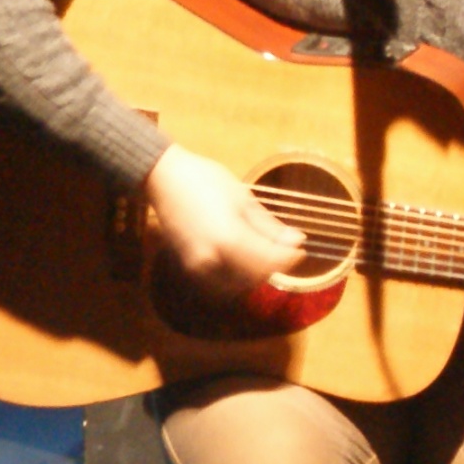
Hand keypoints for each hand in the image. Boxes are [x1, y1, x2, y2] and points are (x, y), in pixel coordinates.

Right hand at [142, 145, 311, 300]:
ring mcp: (197, 267)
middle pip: (254, 277)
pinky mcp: (188, 267)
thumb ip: (269, 227)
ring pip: (237, 285)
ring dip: (253, 274)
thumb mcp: (243, 199)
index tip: (300, 249)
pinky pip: (219, 283)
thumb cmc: (205, 180)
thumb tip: (297, 241)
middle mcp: (212, 260)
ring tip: (261, 253)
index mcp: (229, 239)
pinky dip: (234, 277)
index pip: (269, 261)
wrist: (163, 178)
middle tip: (282, 248)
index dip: (289, 258)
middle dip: (272, 265)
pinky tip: (240, 260)